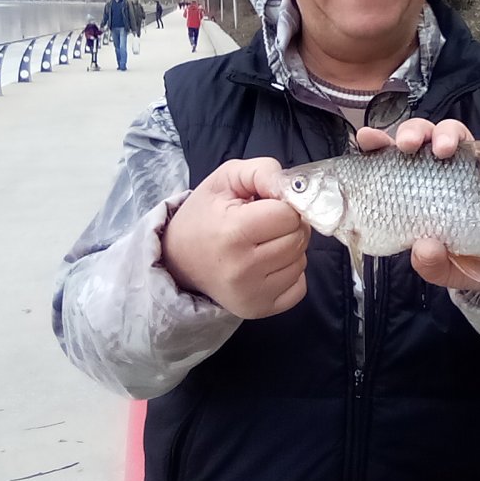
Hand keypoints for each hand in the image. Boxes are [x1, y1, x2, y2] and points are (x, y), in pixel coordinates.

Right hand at [161, 158, 309, 318]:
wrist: (178, 260)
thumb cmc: (205, 215)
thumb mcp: (226, 179)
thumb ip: (262, 171)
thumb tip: (293, 186)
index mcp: (233, 233)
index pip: (288, 215)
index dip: (281, 206)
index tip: (263, 206)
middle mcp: (243, 269)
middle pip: (298, 239)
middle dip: (288, 226)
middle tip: (264, 225)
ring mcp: (252, 295)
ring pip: (301, 262)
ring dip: (290, 249)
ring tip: (262, 244)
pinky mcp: (258, 310)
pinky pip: (299, 287)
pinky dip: (289, 274)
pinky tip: (267, 265)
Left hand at [356, 118, 479, 291]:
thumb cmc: (474, 261)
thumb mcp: (448, 271)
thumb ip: (433, 265)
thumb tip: (423, 248)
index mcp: (414, 189)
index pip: (390, 159)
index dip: (377, 143)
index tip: (368, 138)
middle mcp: (439, 170)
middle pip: (421, 136)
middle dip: (413, 132)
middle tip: (409, 145)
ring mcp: (470, 165)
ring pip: (455, 132)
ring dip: (448, 135)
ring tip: (446, 149)